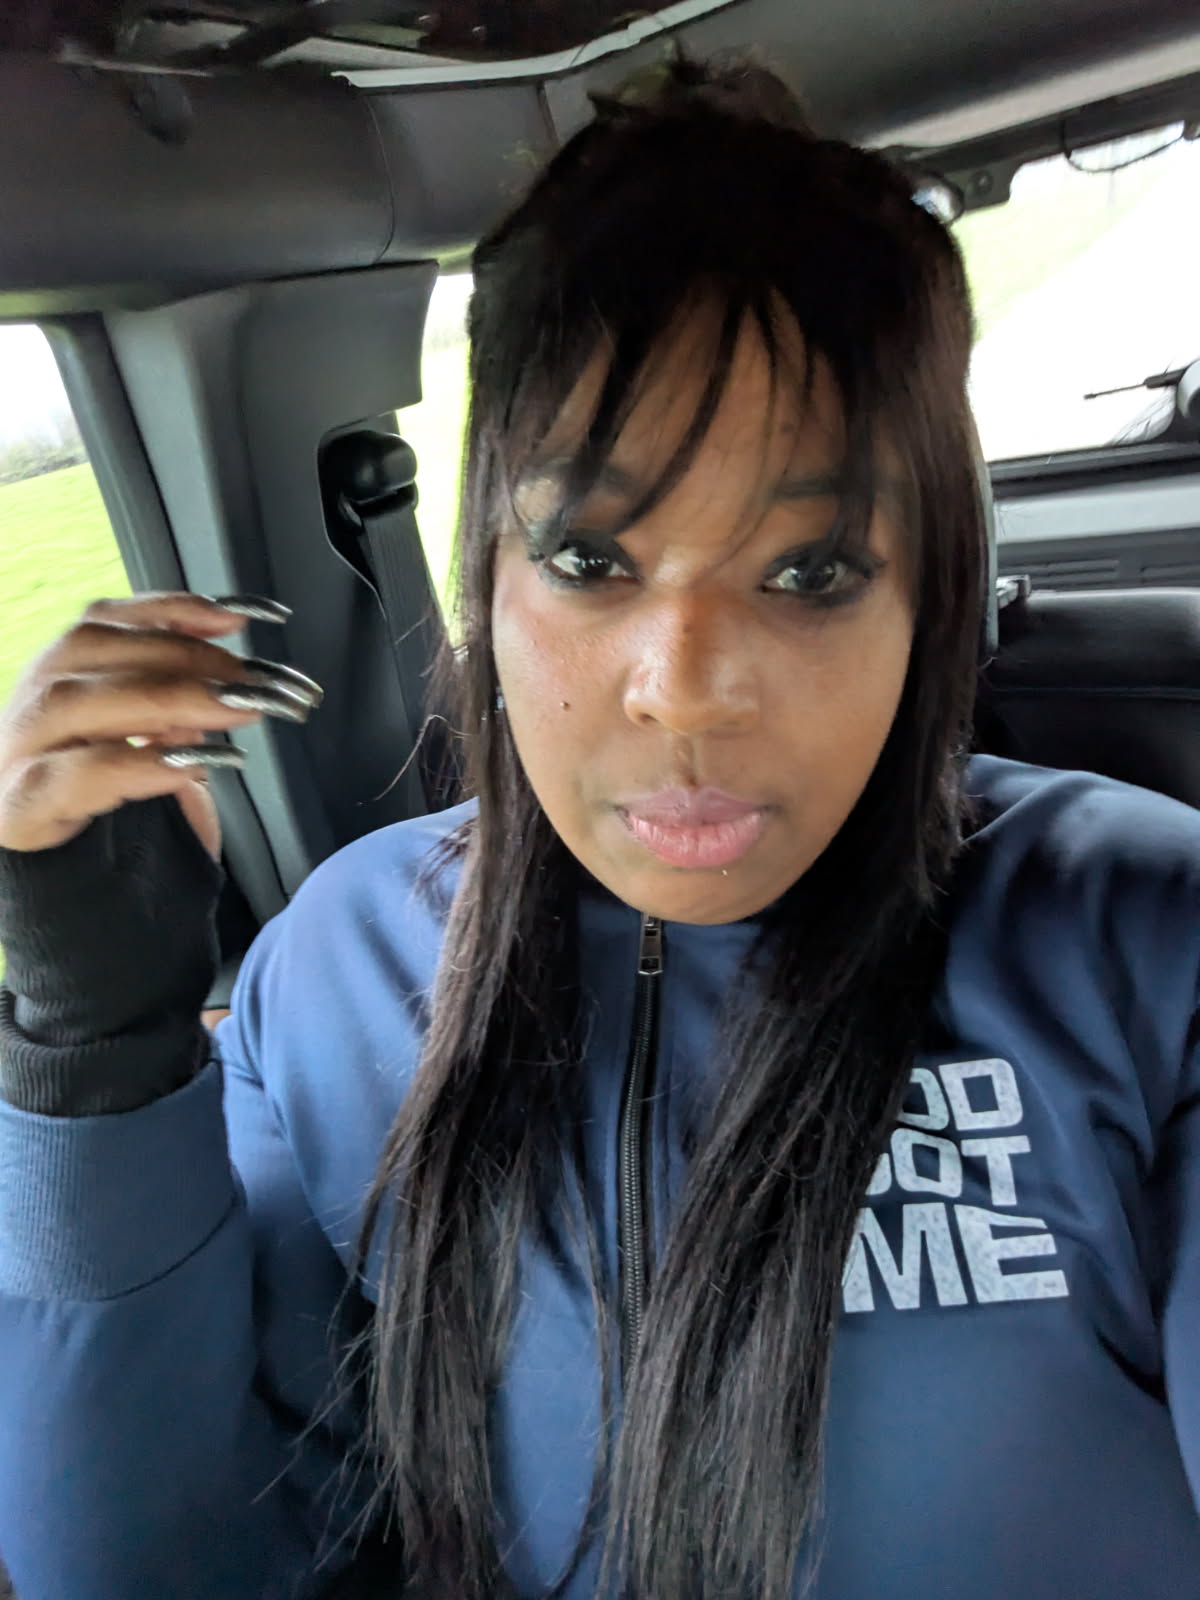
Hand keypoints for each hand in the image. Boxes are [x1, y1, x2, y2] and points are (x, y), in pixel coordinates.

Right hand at [0, 593, 321, 858]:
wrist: (87, 903)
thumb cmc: (124, 821)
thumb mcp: (160, 749)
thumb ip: (178, 704)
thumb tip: (224, 663)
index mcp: (55, 681)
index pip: (102, 621)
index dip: (169, 609)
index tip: (240, 617)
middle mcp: (24, 708)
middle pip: (86, 651)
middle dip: (179, 654)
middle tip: (252, 677)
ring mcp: (12, 758)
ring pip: (71, 702)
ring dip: (165, 697)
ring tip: (238, 710)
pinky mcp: (17, 811)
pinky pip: (70, 777)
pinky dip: (136, 763)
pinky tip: (192, 765)